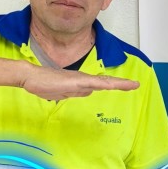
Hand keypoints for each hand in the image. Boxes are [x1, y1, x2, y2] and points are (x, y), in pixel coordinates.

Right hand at [21, 65, 138, 100]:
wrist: (31, 76)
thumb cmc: (44, 83)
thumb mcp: (64, 92)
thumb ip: (77, 92)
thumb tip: (89, 92)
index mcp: (81, 83)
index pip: (102, 84)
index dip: (116, 84)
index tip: (128, 85)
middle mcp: (83, 79)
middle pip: (106, 82)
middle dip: (122, 84)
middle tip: (136, 85)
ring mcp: (79, 79)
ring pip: (103, 82)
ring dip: (117, 83)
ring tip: (131, 85)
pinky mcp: (74, 81)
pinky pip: (91, 83)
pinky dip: (103, 84)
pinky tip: (111, 86)